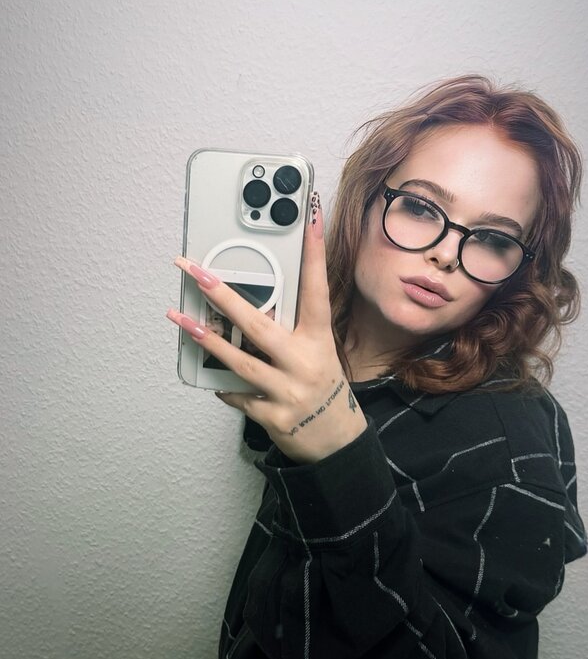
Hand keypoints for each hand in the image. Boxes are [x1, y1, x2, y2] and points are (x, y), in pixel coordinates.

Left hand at [166, 195, 366, 463]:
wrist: (337, 442)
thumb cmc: (323, 388)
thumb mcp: (318, 353)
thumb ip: (291, 330)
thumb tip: (255, 303)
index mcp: (318, 340)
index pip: (316, 289)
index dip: (314, 252)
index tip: (309, 217)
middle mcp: (304, 363)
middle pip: (258, 325)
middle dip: (223, 295)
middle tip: (195, 270)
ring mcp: (288, 391)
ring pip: (240, 361)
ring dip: (207, 339)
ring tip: (180, 318)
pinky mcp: (273, 416)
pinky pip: (238, 395)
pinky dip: (224, 384)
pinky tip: (210, 375)